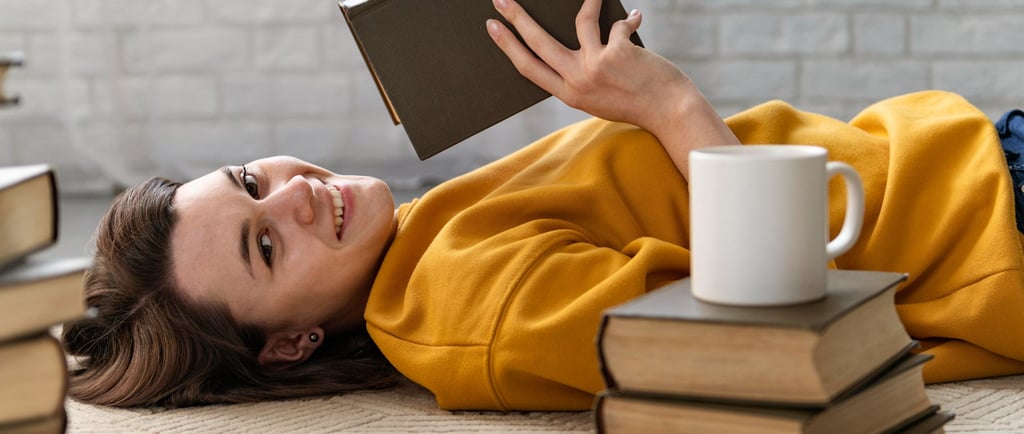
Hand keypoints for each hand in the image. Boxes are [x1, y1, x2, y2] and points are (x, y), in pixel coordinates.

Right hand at [485, 0, 692, 136]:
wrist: (670, 111)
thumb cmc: (636, 102)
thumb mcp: (598, 98)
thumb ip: (580, 76)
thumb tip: (572, 37)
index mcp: (568, 94)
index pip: (528, 67)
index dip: (508, 45)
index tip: (492, 27)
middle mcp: (577, 81)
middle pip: (538, 42)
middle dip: (517, 16)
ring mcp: (596, 66)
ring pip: (578, 22)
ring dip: (588, 1)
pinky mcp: (619, 52)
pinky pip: (616, 23)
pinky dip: (627, 18)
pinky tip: (636, 18)